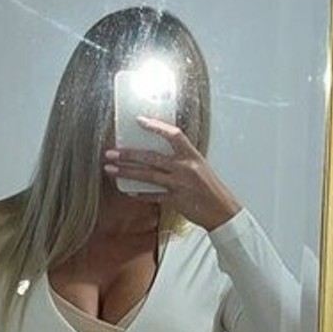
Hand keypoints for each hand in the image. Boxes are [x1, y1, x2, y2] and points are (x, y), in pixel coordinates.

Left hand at [105, 119, 241, 232]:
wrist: (223, 211)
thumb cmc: (211, 189)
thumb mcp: (200, 168)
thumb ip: (182, 160)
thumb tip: (158, 155)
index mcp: (193, 156)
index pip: (173, 134)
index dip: (156, 126)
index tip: (139, 120)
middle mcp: (185, 168)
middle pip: (152, 157)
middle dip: (128, 154)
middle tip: (111, 152)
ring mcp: (179, 184)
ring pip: (147, 176)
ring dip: (127, 172)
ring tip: (110, 169)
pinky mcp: (175, 201)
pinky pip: (153, 196)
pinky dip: (140, 194)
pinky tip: (128, 191)